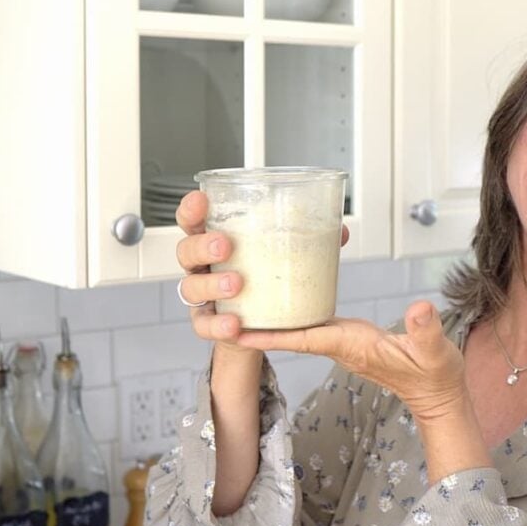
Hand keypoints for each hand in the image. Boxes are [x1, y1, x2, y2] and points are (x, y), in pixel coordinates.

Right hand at [174, 190, 350, 344]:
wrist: (258, 325)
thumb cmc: (264, 278)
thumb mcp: (280, 257)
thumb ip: (306, 241)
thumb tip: (340, 230)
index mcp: (216, 240)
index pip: (194, 220)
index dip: (192, 209)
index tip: (202, 200)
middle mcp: (202, 266)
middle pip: (186, 250)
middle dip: (202, 245)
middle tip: (226, 245)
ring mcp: (202, 296)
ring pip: (191, 287)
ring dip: (212, 284)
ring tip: (237, 284)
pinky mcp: (207, 324)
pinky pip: (204, 325)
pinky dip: (218, 325)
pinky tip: (235, 324)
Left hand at [235, 301, 468, 422]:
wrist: (438, 394)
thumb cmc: (436, 376)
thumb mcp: (436, 353)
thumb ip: (427, 331)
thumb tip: (419, 308)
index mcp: (353, 346)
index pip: (304, 339)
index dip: (271, 333)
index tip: (237, 328)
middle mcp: (341, 345)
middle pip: (290, 333)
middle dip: (258, 322)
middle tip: (224, 299)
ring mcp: (344, 344)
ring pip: (298, 328)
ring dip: (272, 317)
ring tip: (245, 292)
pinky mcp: (350, 339)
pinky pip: (313, 324)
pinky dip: (295, 313)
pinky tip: (286, 296)